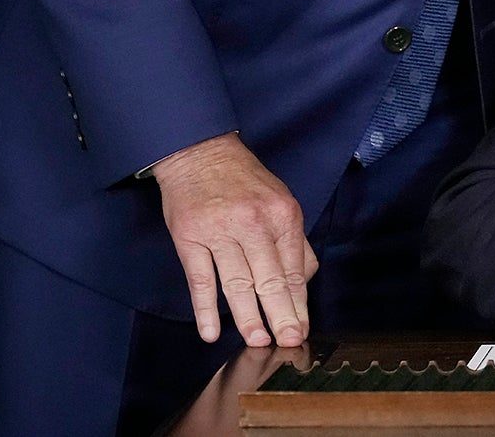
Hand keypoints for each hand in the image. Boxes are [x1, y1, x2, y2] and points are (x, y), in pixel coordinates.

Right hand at [151, 132, 317, 347]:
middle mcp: (254, 224)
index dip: (299, 302)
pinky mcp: (190, 239)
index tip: (302, 327)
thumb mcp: (281, 200)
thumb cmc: (244, 180)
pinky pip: (200, 280)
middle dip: (281, 315)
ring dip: (247, 317)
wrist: (200, 153)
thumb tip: (304, 280)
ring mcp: (219, 232)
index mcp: (282, 215)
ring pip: (237, 284)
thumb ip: (293, 240)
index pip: (294, 268)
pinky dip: (205, 309)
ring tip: (257, 341)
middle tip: (288, 341)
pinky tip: (211, 332)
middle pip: (270, 279)